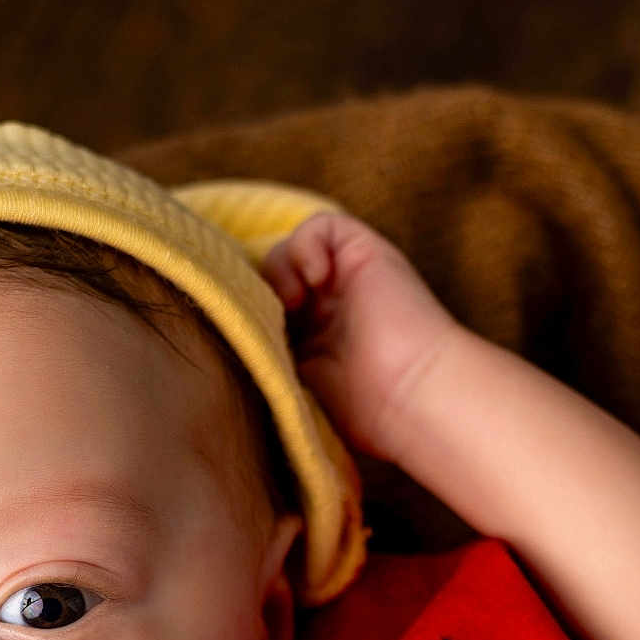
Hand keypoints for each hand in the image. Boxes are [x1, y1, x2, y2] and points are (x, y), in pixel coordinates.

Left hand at [261, 212, 460, 461]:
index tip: (246, 332)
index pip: (267, 309)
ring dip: (281, 271)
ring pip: (291, 249)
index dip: (249, 311)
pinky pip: (321, 226)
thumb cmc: (367, 413)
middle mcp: (331, 305)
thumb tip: (227, 360)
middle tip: (267, 320)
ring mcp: (348, 278)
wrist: (411, 396)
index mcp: (315, 340)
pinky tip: (315, 282)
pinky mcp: (366, 253)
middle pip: (274, 277)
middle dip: (261, 292)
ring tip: (293, 304)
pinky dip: (306, 246)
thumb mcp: (300, 391)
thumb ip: (271, 365)